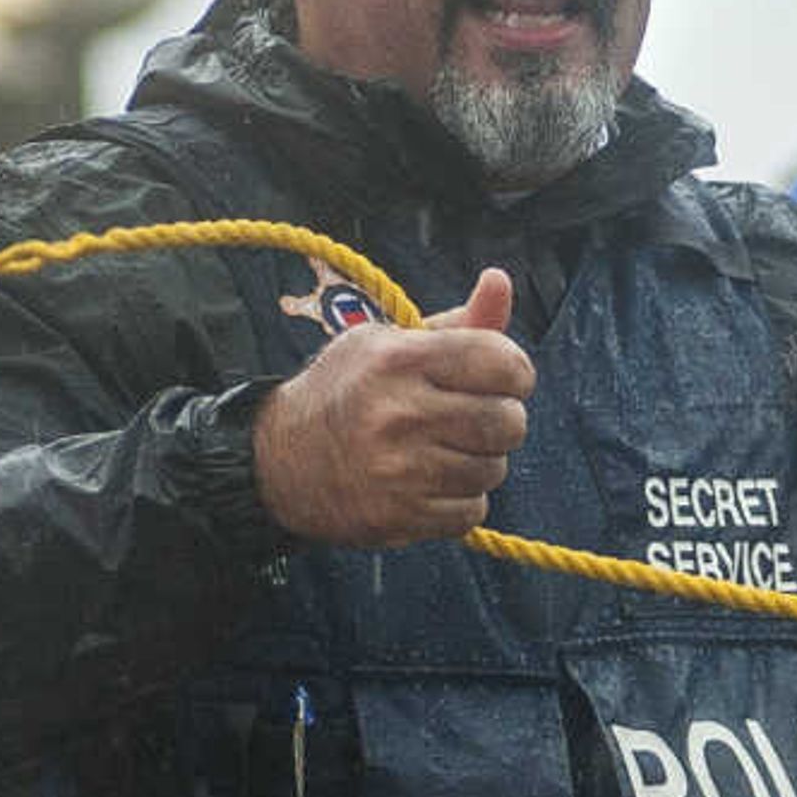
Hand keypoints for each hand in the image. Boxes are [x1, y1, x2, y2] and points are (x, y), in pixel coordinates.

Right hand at [253, 268, 534, 545]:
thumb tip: (501, 280)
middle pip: (509, 421)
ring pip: (494, 469)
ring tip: (443, 451)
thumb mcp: (390, 344)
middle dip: (502, 420)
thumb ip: (458, 323)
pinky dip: (461, 500)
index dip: (515, 373)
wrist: (280, 461)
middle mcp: (399, 413)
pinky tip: (430, 483)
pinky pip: (472, 511)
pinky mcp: (399, 516)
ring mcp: (399, 470)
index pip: (504, 362)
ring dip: (480, 463)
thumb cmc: (350, 391)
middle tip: (472, 419)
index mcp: (399, 360)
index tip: (500, 380)